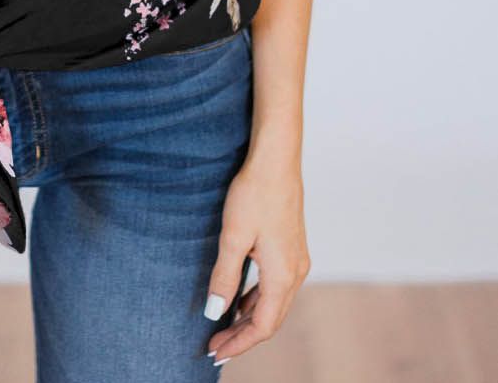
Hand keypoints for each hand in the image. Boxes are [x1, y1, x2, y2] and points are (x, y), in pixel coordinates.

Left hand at [203, 145, 310, 364]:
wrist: (276, 159)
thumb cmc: (255, 194)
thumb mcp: (234, 236)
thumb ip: (225, 276)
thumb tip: (214, 312)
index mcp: (283, 275)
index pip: (262, 326)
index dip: (239, 342)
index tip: (215, 351)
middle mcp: (295, 272)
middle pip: (271, 319)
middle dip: (243, 336)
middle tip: (216, 346)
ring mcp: (297, 259)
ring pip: (275, 303)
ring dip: (250, 318)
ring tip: (225, 327)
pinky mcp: (292, 247)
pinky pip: (277, 286)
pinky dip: (258, 299)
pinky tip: (241, 299)